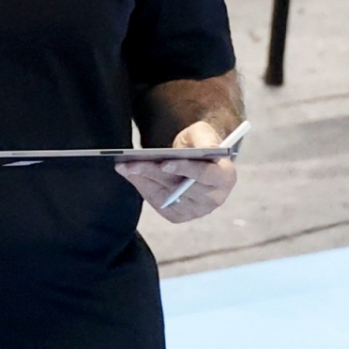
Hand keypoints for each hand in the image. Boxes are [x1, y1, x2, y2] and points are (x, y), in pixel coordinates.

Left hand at [115, 120, 237, 223]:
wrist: (195, 159)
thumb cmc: (199, 143)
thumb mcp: (203, 133)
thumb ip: (205, 138)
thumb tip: (203, 148)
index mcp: (225, 177)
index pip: (205, 174)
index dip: (185, 169)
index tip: (164, 163)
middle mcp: (213, 199)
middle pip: (180, 187)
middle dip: (153, 173)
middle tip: (130, 163)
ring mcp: (196, 210)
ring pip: (165, 196)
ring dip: (142, 181)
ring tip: (123, 167)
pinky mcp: (179, 215)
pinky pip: (158, 203)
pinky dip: (142, 188)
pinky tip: (129, 174)